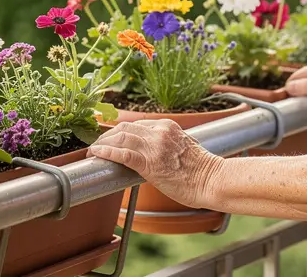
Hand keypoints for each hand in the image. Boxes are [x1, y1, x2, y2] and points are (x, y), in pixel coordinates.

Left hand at [87, 119, 222, 209]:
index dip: (119, 132)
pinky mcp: (151, 162)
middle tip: (98, 145)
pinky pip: (123, 154)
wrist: (212, 180)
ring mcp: (155, 146)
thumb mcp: (183, 147)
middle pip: (124, 128)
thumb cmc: (201, 170)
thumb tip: (153, 153)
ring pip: (120, 138)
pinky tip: (97, 154)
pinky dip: (107, 152)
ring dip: (103, 144)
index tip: (111, 139)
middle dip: (107, 136)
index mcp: (167, 126)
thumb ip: (167, 144)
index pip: (136, 124)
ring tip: (94, 151)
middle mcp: (160, 131)